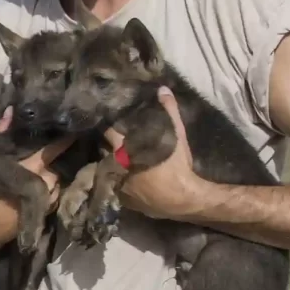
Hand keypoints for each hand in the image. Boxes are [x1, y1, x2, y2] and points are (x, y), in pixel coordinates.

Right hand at [0, 106, 73, 210]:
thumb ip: (0, 135)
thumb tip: (10, 110)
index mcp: (35, 166)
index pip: (56, 146)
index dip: (66, 136)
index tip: (73, 125)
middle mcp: (48, 179)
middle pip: (59, 161)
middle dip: (59, 154)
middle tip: (58, 144)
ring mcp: (52, 195)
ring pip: (58, 175)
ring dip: (55, 169)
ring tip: (47, 164)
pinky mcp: (50, 207)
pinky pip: (56, 189)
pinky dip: (52, 183)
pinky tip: (44, 181)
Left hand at [104, 86, 206, 221]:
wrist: (183, 200)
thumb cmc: (177, 166)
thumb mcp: (175, 136)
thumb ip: (169, 112)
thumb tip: (162, 90)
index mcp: (124, 150)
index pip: (109, 132)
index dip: (110, 125)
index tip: (109, 119)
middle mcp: (116, 168)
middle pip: (105, 151)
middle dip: (108, 145)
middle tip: (113, 138)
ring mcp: (118, 185)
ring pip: (109, 169)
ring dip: (112, 163)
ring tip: (117, 156)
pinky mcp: (124, 200)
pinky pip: (116, 186)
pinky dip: (118, 180)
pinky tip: (125, 177)